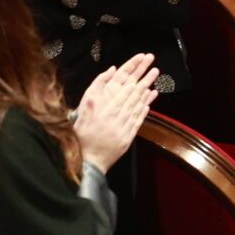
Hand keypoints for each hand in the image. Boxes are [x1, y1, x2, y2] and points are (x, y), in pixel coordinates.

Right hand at [73, 53, 159, 171]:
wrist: (90, 163)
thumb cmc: (82, 139)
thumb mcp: (81, 118)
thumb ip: (90, 101)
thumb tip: (99, 89)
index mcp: (104, 116)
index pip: (121, 97)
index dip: (131, 87)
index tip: (138, 78)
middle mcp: (117, 121)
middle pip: (133, 100)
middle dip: (144, 84)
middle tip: (154, 72)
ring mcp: (124, 130)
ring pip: (137, 109)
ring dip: (146, 97)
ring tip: (153, 86)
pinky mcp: (129, 138)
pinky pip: (138, 122)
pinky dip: (144, 112)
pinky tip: (148, 104)